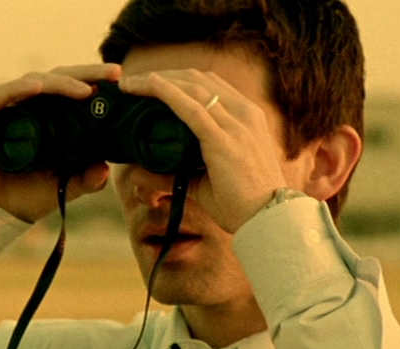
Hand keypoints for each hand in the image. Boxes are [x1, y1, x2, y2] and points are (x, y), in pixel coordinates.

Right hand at [0, 64, 121, 221]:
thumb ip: (86, 180)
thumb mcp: (64, 188)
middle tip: (114, 74)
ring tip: (84, 90)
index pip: (71, 88)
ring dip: (60, 82)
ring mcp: (5, 110)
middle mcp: (26, 107)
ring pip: (34, 82)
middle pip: (57, 78)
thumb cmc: (25, 197)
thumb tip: (106, 169)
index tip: (119, 78)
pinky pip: (2, 96)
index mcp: (47, 117)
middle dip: (87, 73)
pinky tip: (38, 88)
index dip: (94, 80)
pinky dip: (20, 89)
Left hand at [119, 69, 288, 232]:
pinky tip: (148, 86)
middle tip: (131, 82)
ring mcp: (237, 124)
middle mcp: (244, 113)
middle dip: (162, 75)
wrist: (270, 221)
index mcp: (247, 117)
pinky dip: (167, 92)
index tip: (148, 84)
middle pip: (197, 79)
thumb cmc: (243, 204)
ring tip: (130, 84)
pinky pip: (191, 108)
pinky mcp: (224, 140)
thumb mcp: (208, 181)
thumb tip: (140, 175)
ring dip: (156, 81)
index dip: (177, 79)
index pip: (210, 85)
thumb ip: (177, 174)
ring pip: (192, 87)